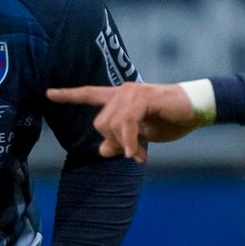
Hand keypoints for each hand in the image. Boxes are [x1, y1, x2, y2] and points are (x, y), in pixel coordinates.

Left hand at [46, 81, 200, 161]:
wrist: (196, 110)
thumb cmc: (171, 121)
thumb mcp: (141, 137)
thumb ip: (120, 142)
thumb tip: (102, 151)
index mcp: (120, 98)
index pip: (90, 94)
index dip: (69, 95)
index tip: (48, 94)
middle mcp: (123, 91)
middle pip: (100, 123)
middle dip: (113, 142)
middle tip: (133, 153)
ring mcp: (132, 92)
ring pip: (111, 125)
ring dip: (124, 145)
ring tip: (140, 154)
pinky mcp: (143, 98)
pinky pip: (126, 124)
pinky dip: (129, 142)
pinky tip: (137, 153)